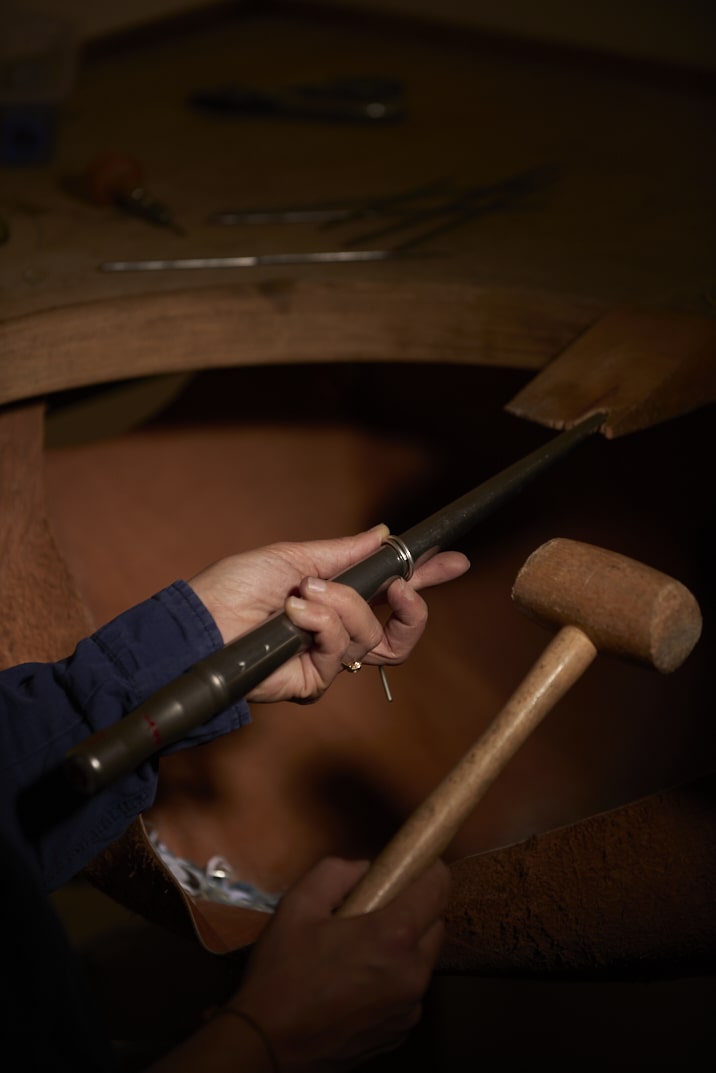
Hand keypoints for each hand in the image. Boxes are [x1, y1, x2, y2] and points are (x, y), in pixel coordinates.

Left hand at [188, 526, 468, 703]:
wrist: (203, 622)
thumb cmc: (235, 587)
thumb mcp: (295, 558)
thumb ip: (343, 553)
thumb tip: (382, 534)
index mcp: (334, 599)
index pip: (389, 592)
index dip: (424, 577)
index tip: (453, 559)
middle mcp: (336, 631)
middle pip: (400, 633)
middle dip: (412, 607)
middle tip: (405, 587)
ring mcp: (327, 658)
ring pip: (370, 635)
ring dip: (342, 606)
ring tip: (305, 593)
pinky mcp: (314, 679)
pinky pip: (342, 650)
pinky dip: (323, 624)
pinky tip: (297, 613)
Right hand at [226, 856, 450, 1070]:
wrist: (268, 1046)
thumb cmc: (282, 973)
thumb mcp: (297, 905)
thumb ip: (336, 872)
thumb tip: (366, 869)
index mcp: (393, 937)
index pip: (438, 888)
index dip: (428, 868)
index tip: (411, 864)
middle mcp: (413, 974)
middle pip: (435, 924)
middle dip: (414, 909)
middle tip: (375, 909)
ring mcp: (410, 1009)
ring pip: (422, 960)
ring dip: (404, 947)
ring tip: (360, 950)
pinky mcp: (400, 1032)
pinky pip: (409, 992)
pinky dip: (394, 980)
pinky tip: (357, 983)